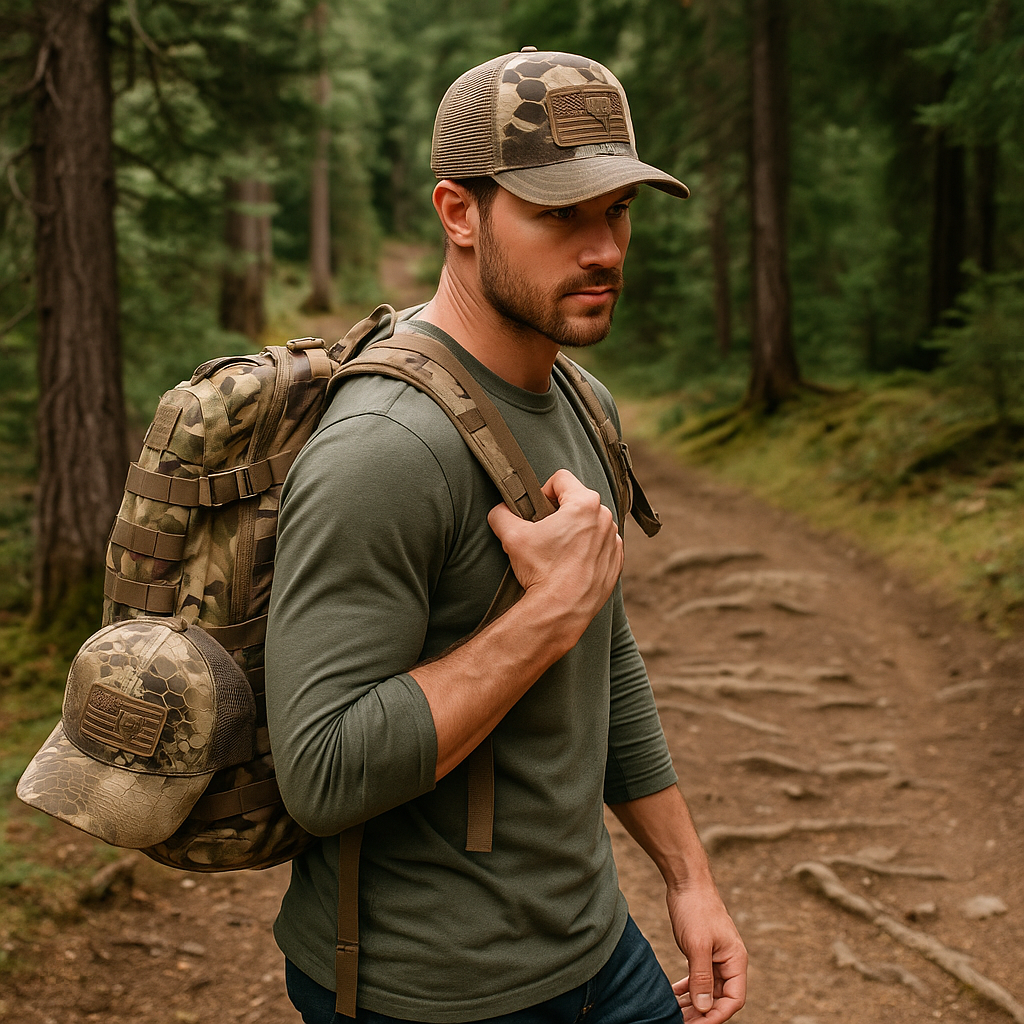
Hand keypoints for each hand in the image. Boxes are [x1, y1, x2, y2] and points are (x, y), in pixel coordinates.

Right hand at [487, 469, 622, 631]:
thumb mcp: (511, 536)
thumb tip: (500, 510)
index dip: (543, 491)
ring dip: (575, 531)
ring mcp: (614, 540)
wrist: (561, 610)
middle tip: (544, 534)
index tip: (536, 511)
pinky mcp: (617, 561)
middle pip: (578, 501)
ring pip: (591, 524)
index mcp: (584, 503)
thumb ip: (502, 513)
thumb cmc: (541, 571)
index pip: (561, 479)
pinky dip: (588, 550)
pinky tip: (571, 565)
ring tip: (558, 552)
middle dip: (560, 513)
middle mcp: (605, 518)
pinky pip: (601, 546)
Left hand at [667, 882, 746, 1023]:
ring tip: (675, 1014)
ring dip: (693, 1003)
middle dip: (702, 1013)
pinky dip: (687, 988)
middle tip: (681, 1022)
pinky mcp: (701, 951)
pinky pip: (698, 978)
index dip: (717, 1015)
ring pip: (707, 990)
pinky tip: (673, 995)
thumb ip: (701, 977)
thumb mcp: (697, 945)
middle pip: (719, 998)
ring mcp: (715, 957)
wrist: (686, 881)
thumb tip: (704, 1008)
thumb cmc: (696, 908)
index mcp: (736, 961)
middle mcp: (729, 962)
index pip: (733, 999)